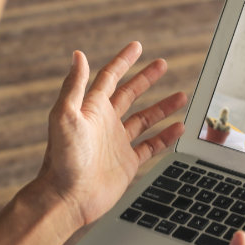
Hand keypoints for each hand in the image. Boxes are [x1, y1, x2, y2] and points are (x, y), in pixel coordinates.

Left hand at [35, 41, 186, 226]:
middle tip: (162, 64)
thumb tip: (77, 55)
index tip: (137, 47)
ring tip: (181, 95)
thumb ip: (74, 85)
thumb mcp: (65, 116)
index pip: (110, 78)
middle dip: (146, 78)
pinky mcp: (127, 163)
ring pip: (145, 119)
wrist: (68, 197)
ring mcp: (117, 143)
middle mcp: (105, 123)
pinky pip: (151, 145)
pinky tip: (178, 127)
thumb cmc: (63, 159)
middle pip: (129, 94)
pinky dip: (166, 136)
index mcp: (92, 109)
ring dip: (162, 106)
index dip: (123, 61)